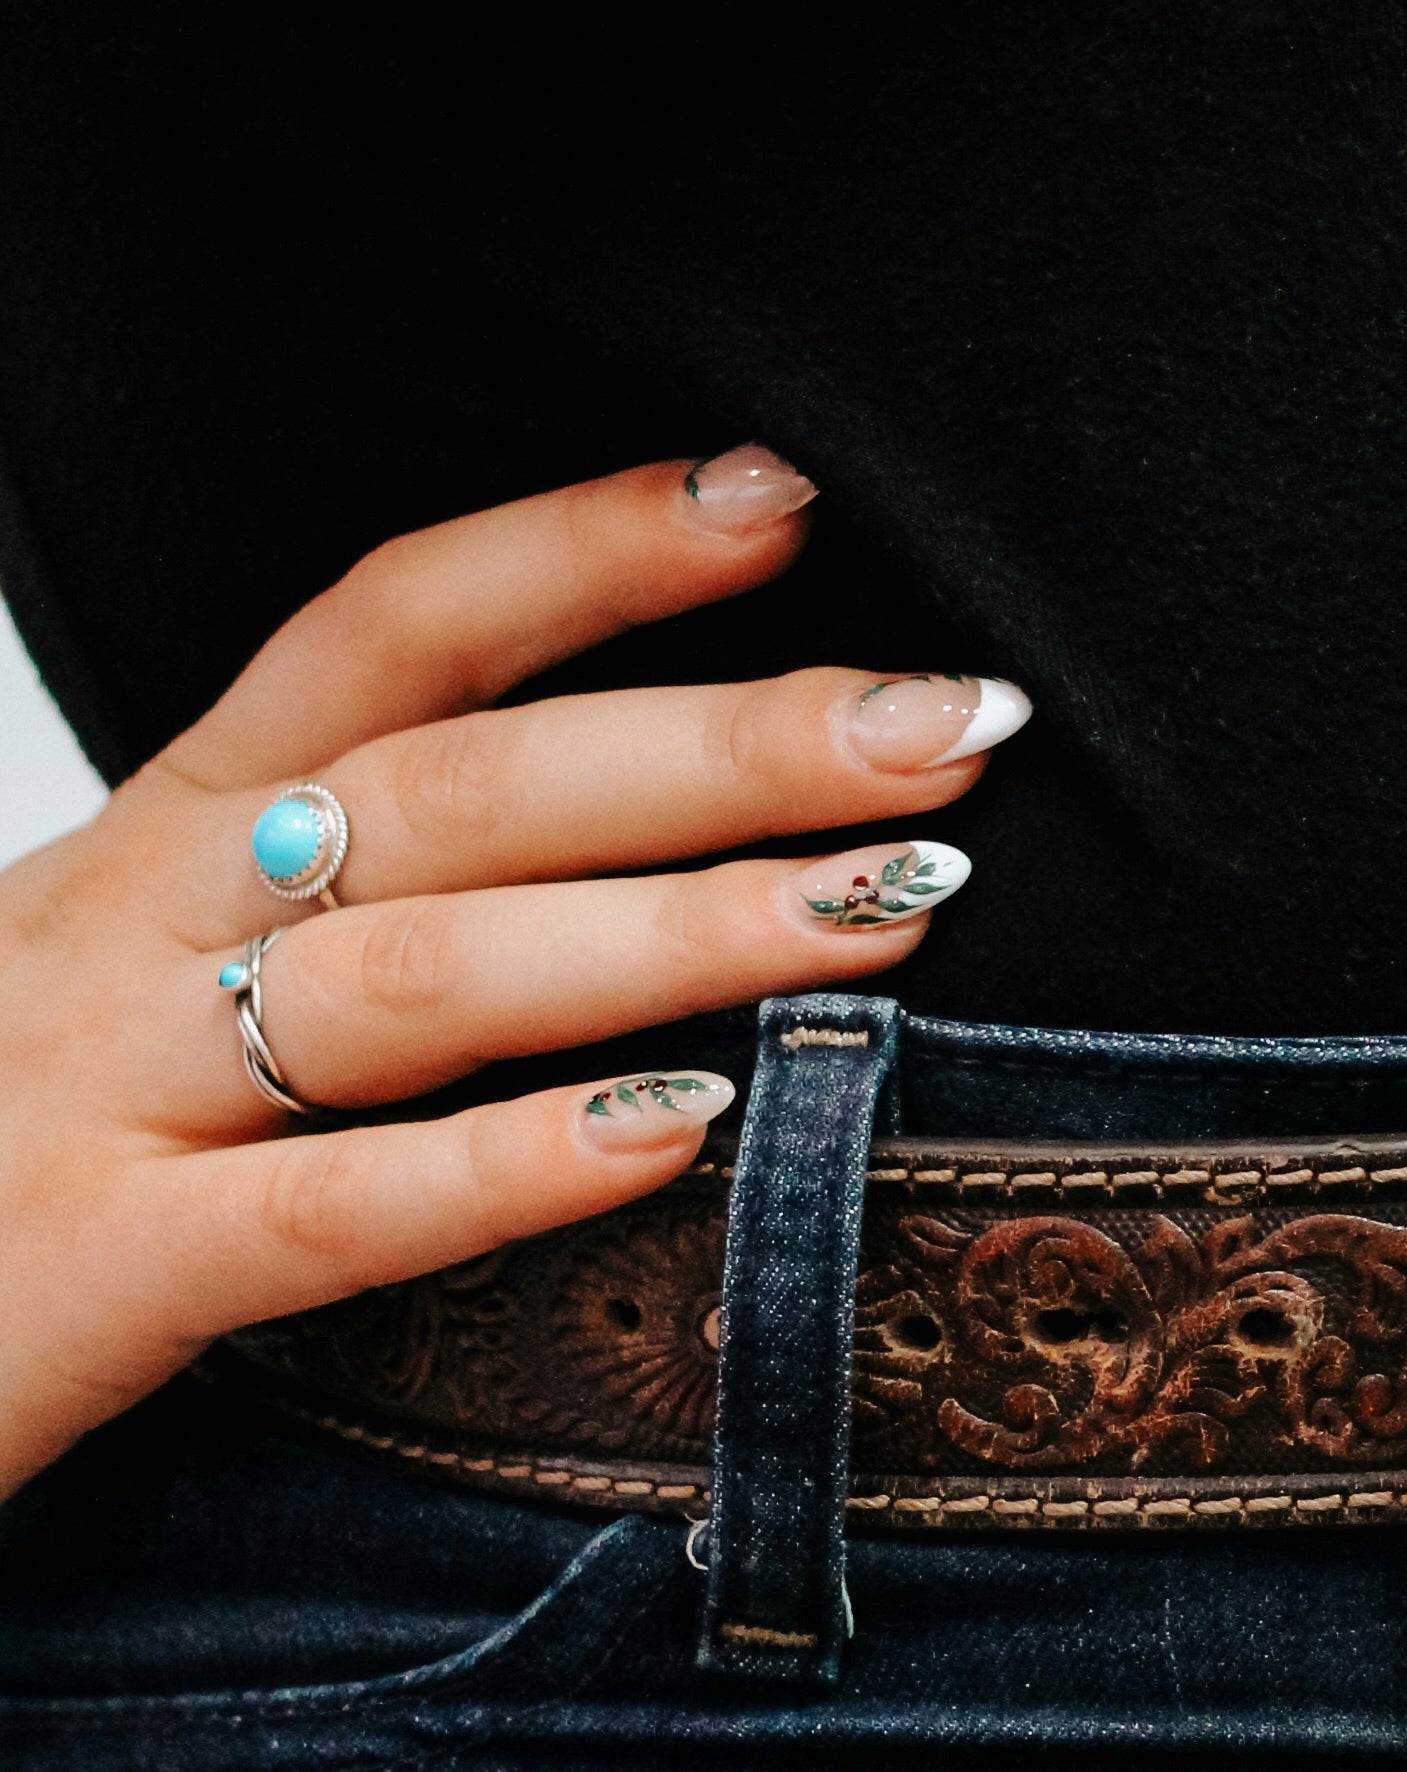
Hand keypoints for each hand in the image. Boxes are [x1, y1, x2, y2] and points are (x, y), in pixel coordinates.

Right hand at [0, 452, 1024, 1506]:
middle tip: (953, 720)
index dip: (584, 549)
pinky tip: (681, 1130)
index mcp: (150, 845)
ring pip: (419, 972)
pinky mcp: (89, 1275)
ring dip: (676, 925)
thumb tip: (595, 853)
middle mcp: (125, 931)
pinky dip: (509, 1165)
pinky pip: (328, 1214)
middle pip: (460, 782)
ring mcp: (100, 1097)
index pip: (387, 630)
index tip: (786, 496)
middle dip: (721, 737)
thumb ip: (325, 917)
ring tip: (891, 906)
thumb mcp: (125, 996)